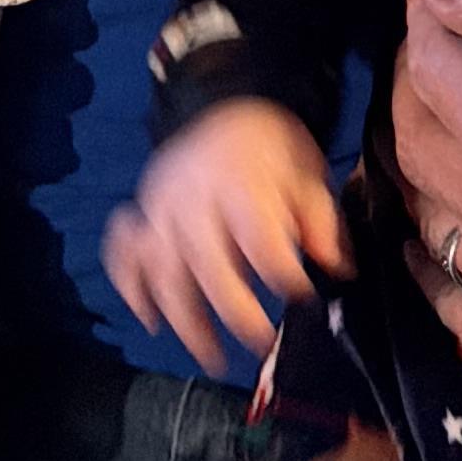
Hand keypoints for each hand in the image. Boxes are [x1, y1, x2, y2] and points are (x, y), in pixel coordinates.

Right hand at [103, 102, 349, 377]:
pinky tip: (152, 320)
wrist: (223, 103)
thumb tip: (337, 267)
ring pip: (162, 270)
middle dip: (234, 311)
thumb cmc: (270, 148)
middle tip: (261, 343)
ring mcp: (159, 205)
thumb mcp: (306, 170)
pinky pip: (124, 255)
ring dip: (185, 319)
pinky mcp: (140, 212)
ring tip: (211, 357)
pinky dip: (132, 289)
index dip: (284, 274)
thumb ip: (320, 219)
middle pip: (207, 262)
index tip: (304, 297)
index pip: (259, 239)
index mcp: (240, 181)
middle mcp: (193, 196)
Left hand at [390, 0, 461, 384]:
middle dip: (415, 86)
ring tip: (447, 131)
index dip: (426, 22)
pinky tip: (444, 239)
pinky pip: (461, 315)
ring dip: (424, 169)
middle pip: (414, 146)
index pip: (428, 70)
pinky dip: (438, 270)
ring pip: (428, 226)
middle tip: (441, 55)